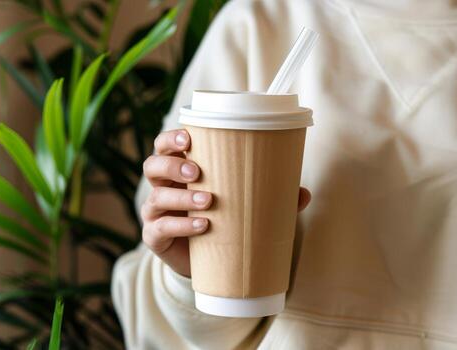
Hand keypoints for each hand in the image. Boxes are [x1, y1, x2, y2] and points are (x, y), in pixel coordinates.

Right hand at [141, 129, 311, 276]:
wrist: (210, 261)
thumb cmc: (223, 220)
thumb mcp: (243, 204)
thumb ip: (270, 197)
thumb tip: (304, 193)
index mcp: (179, 170)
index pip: (165, 146)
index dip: (171, 138)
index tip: (189, 137)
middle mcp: (163, 187)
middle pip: (152, 165)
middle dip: (172, 164)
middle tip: (197, 171)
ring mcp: (156, 213)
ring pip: (156, 197)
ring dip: (181, 196)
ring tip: (208, 201)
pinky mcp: (155, 238)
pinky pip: (159, 228)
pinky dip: (180, 226)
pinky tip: (202, 226)